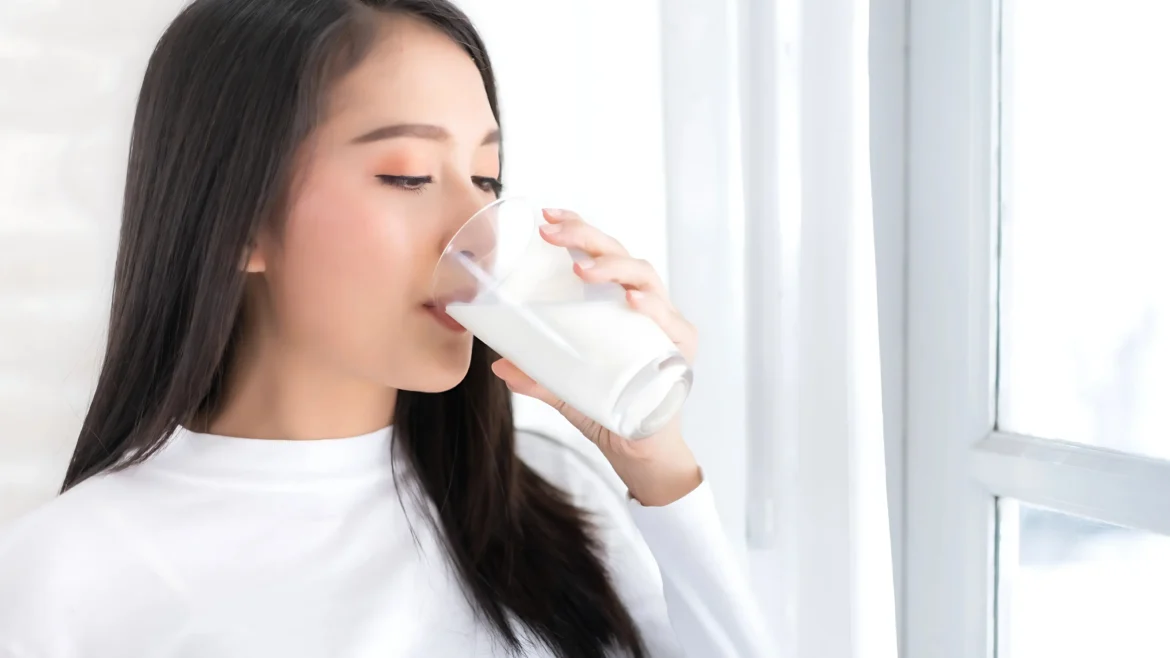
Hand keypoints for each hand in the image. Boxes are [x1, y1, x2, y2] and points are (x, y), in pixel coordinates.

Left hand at [490, 208, 701, 505]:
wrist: (639, 455)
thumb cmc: (609, 411)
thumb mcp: (565, 390)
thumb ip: (536, 377)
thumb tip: (498, 365)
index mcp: (620, 306)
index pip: (604, 255)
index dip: (580, 231)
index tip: (548, 216)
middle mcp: (647, 308)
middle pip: (622, 257)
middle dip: (587, 238)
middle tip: (552, 231)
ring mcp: (666, 328)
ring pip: (646, 279)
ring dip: (614, 268)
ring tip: (583, 269)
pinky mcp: (679, 354)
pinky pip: (670, 324)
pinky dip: (654, 309)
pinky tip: (634, 300)